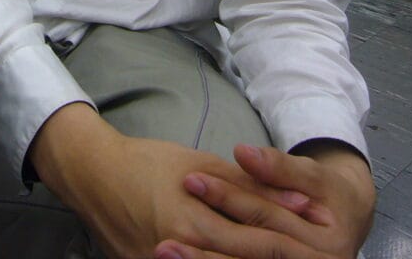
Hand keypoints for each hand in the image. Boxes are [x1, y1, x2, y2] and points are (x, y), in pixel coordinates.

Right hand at [29, 104, 311, 258]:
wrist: (94, 176)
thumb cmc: (147, 162)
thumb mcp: (198, 163)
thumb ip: (247, 184)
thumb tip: (297, 198)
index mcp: (192, 219)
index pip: (252, 236)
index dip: (286, 235)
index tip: (317, 231)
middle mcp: (177, 249)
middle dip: (274, 255)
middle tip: (306, 251)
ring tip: (275, 254)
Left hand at [154, 142, 374, 258]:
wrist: (349, 218)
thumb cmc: (330, 192)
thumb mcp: (312, 174)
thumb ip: (278, 167)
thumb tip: (242, 151)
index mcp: (324, 248)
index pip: (265, 220)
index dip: (228, 199)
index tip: (190, 179)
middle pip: (251, 256)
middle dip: (206, 247)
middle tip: (164, 238)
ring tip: (164, 253)